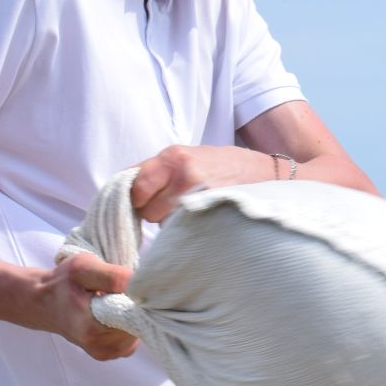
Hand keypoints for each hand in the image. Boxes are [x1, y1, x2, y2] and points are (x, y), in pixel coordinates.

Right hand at [33, 254, 139, 360]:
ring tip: (111, 301)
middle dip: (136, 306)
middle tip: (117, 291)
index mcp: (91, 326)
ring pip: (139, 331)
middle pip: (140, 324)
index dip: (140, 301)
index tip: (132, 288)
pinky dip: (128, 323)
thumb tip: (140, 285)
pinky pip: (133, 336)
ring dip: (132, 314)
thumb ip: (113, 276)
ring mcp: (106, 352)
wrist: (45, 303)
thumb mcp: (82, 268)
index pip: (136, 317)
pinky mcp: (111, 353)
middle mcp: (99, 346)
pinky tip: (112, 313)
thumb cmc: (63, 283)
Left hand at [132, 145, 268, 220]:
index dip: (137, 199)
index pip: (134, 187)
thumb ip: (155, 171)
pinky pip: (182, 230)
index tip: (146, 202)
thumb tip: (121, 192)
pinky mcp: (210, 212)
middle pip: (145, 209)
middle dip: (153, 212)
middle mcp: (183, 172)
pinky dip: (186, 229)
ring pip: (162, 223)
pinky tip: (200, 218)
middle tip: (172, 206)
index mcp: (172, 155)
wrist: (263, 173)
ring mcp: (198, 193)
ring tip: (190, 210)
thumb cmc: (220, 166)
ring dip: (170, 222)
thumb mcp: (186, 157)